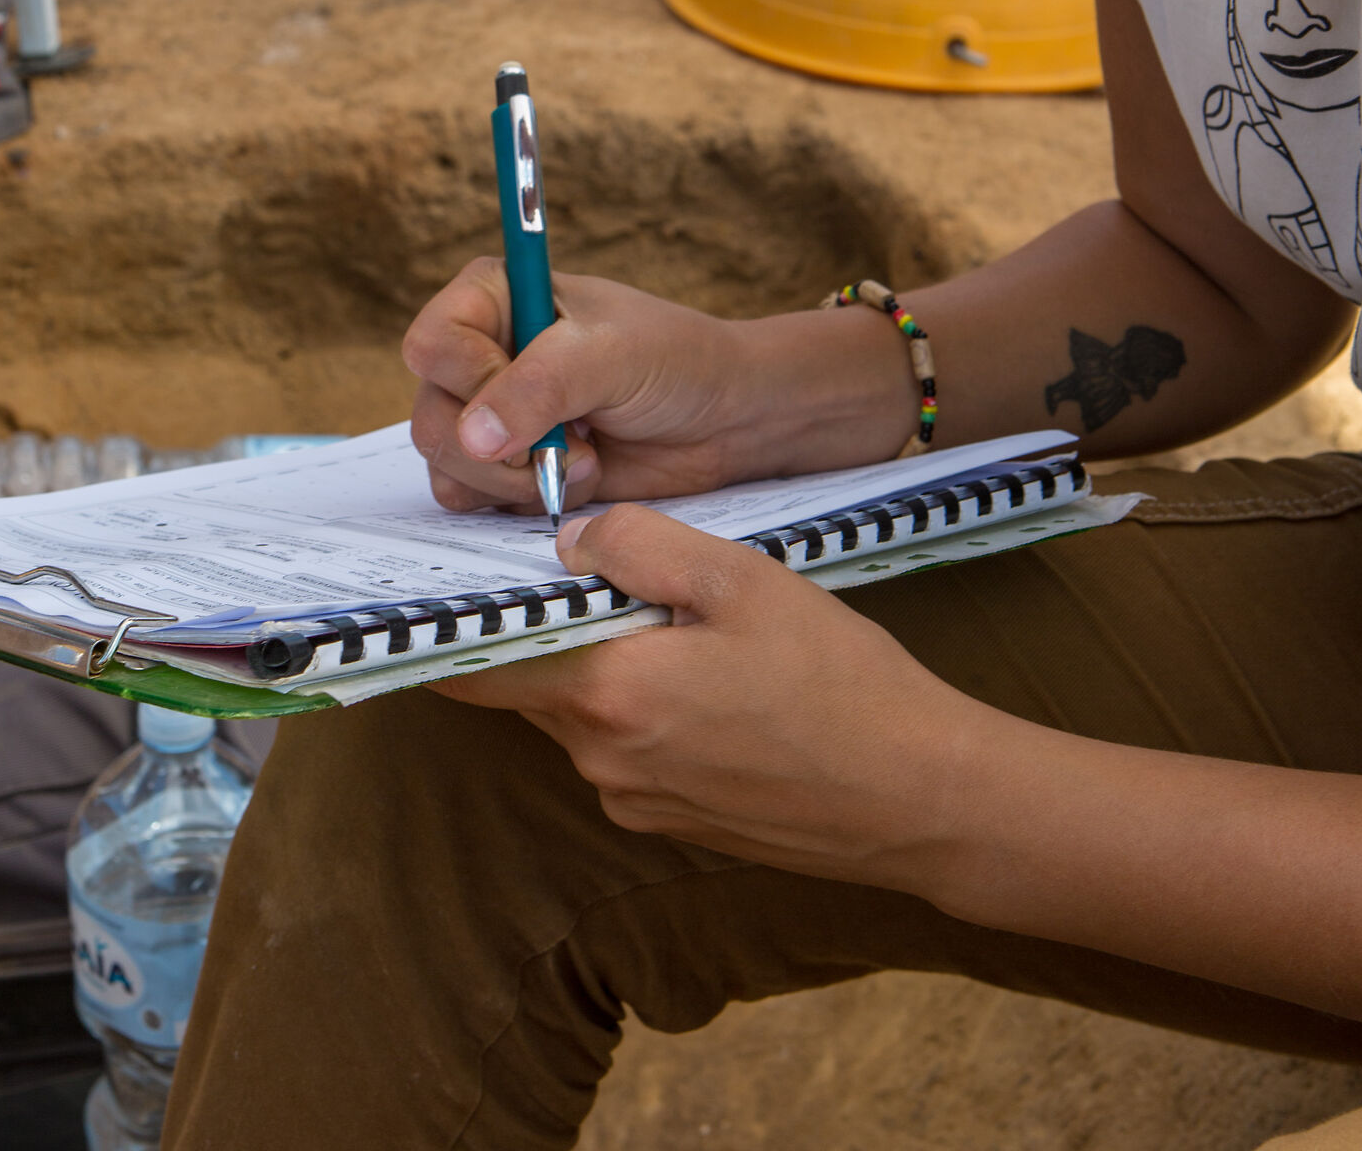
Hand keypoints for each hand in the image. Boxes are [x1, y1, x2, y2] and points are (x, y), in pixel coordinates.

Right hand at [405, 264, 763, 514]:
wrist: (724, 419)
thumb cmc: (675, 361)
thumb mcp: (611, 355)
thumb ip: (539, 387)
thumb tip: (469, 437)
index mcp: (495, 297)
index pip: (433, 345)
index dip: (473, 383)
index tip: (537, 401)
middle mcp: (481, 352)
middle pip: (431, 416)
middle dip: (498, 450)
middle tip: (564, 444)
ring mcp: (491, 414)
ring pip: (445, 465)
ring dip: (513, 481)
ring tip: (582, 459)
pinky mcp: (508, 465)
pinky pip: (472, 499)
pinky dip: (519, 502)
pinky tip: (576, 480)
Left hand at [431, 502, 986, 884]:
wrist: (918, 796)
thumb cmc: (838, 682)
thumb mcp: (740, 580)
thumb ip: (639, 547)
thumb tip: (569, 539)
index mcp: (606, 697)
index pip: (478, 666)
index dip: (456, 619)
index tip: (443, 577)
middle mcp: (603, 764)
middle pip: (531, 685)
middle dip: (546, 628)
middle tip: (580, 567)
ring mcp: (637, 803)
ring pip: (580, 716)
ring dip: (600, 666)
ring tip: (663, 614)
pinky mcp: (674, 822)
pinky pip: (625, 751)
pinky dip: (639, 707)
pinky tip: (705, 674)